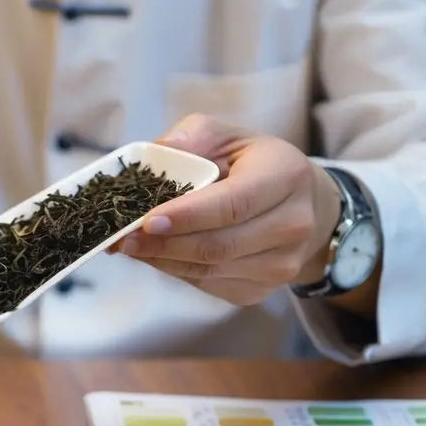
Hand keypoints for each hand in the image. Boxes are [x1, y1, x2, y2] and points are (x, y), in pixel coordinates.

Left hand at [114, 114, 343, 305]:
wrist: (302, 205)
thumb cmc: (254, 164)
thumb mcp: (229, 136)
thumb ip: (196, 136)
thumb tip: (160, 150)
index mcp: (286, 176)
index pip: (234, 204)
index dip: (188, 216)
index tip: (147, 220)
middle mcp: (293, 225)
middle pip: (218, 245)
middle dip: (164, 244)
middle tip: (123, 236)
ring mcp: (281, 265)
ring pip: (209, 270)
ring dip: (163, 260)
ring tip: (130, 245)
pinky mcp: (262, 289)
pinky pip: (208, 283)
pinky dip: (175, 270)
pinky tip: (157, 254)